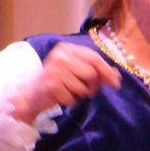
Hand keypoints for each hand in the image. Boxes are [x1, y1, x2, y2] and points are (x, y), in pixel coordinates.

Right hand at [5, 45, 123, 126]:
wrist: (32, 96)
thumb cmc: (58, 83)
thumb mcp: (76, 72)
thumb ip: (96, 71)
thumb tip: (116, 76)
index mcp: (66, 49)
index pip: (94, 58)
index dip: (107, 71)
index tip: (116, 83)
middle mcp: (60, 56)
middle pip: (92, 73)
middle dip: (93, 85)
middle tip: (85, 91)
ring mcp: (54, 70)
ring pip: (84, 86)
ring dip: (81, 94)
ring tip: (70, 92)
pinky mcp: (52, 86)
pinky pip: (74, 98)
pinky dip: (71, 101)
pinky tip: (62, 97)